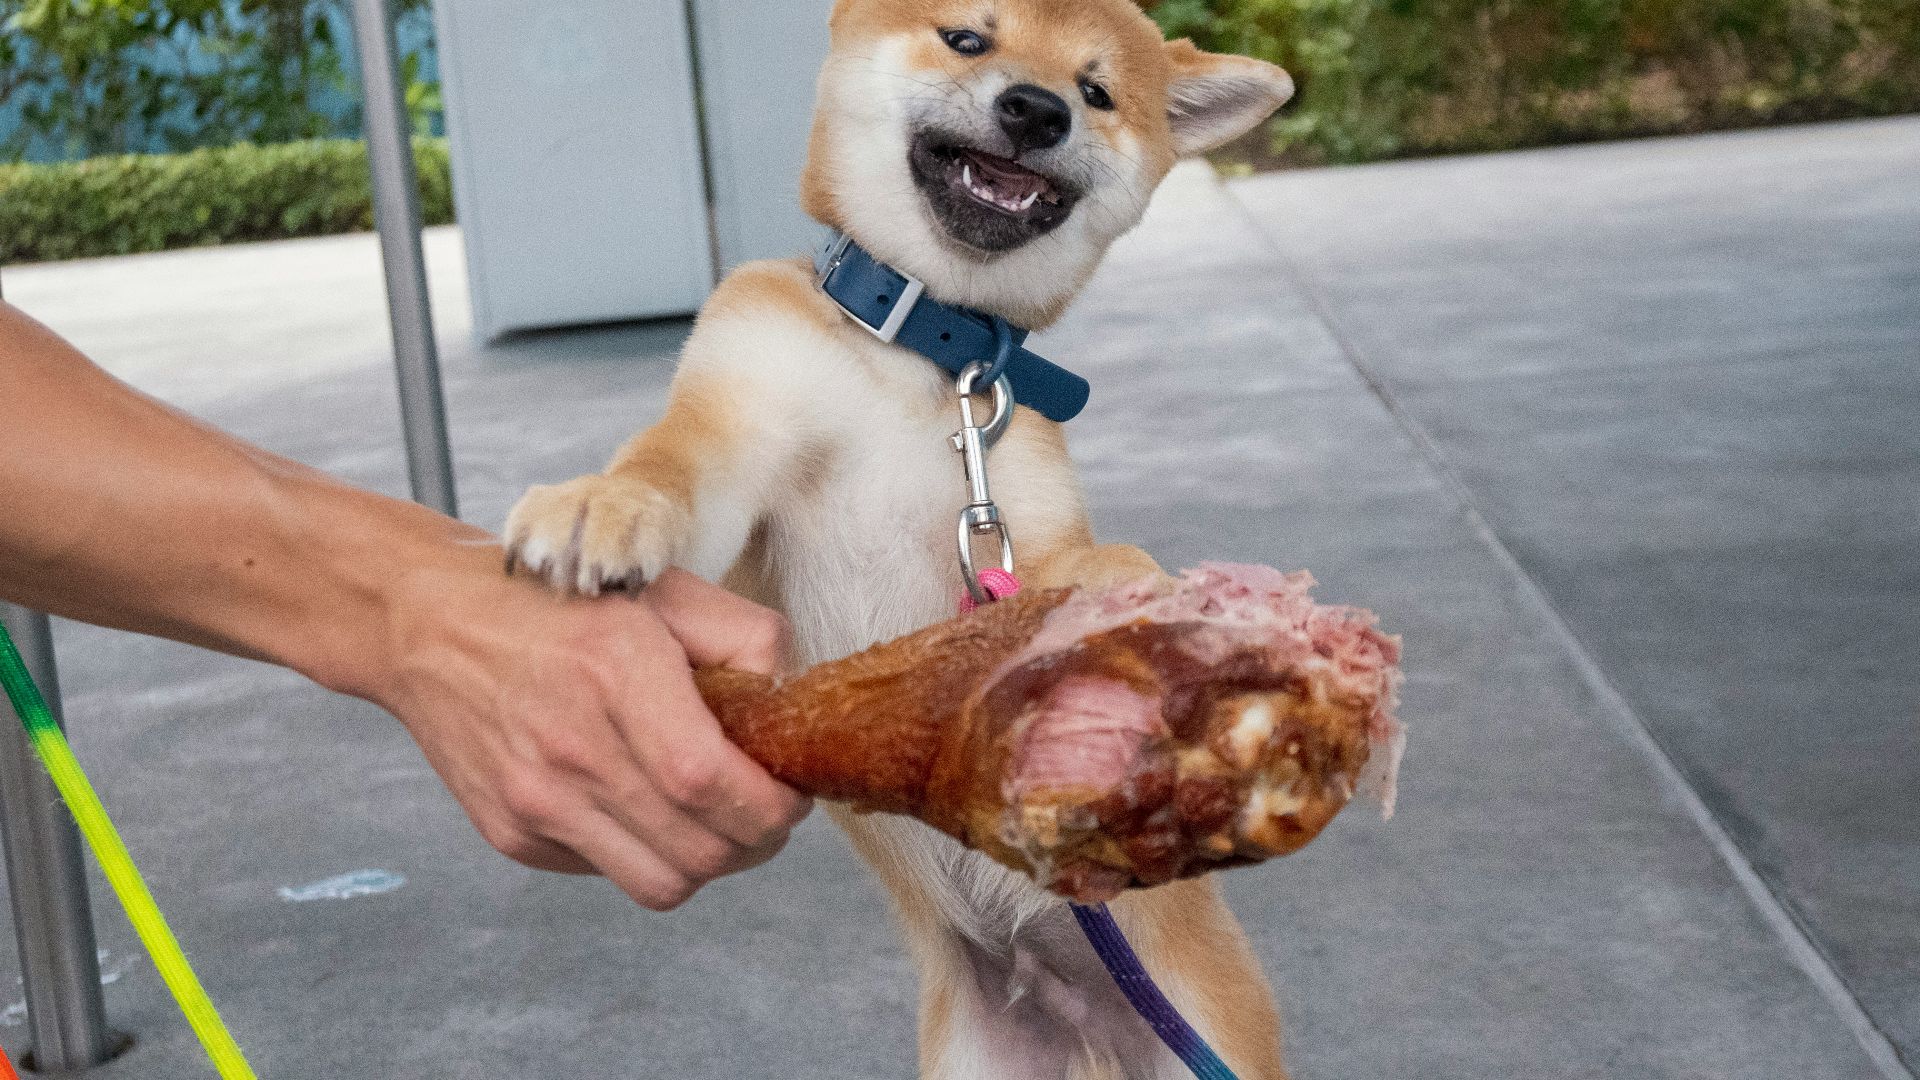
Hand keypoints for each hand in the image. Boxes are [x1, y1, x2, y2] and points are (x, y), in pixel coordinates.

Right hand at [349, 557, 811, 909]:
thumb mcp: (664, 591)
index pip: (709, 780)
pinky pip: (610, 875)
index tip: (789, 791)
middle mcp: (570, 746)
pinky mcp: (513, 834)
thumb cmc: (557, 605)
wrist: (427, 626)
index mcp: (615, 670)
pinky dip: (647, 853)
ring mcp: (536, 800)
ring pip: (662, 883)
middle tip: (764, 806)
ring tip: (715, 818)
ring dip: (708, 861)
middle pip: (700, 849)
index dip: (768, 805)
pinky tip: (645, 806)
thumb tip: (789, 703)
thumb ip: (746, 638)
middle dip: (756, 839)